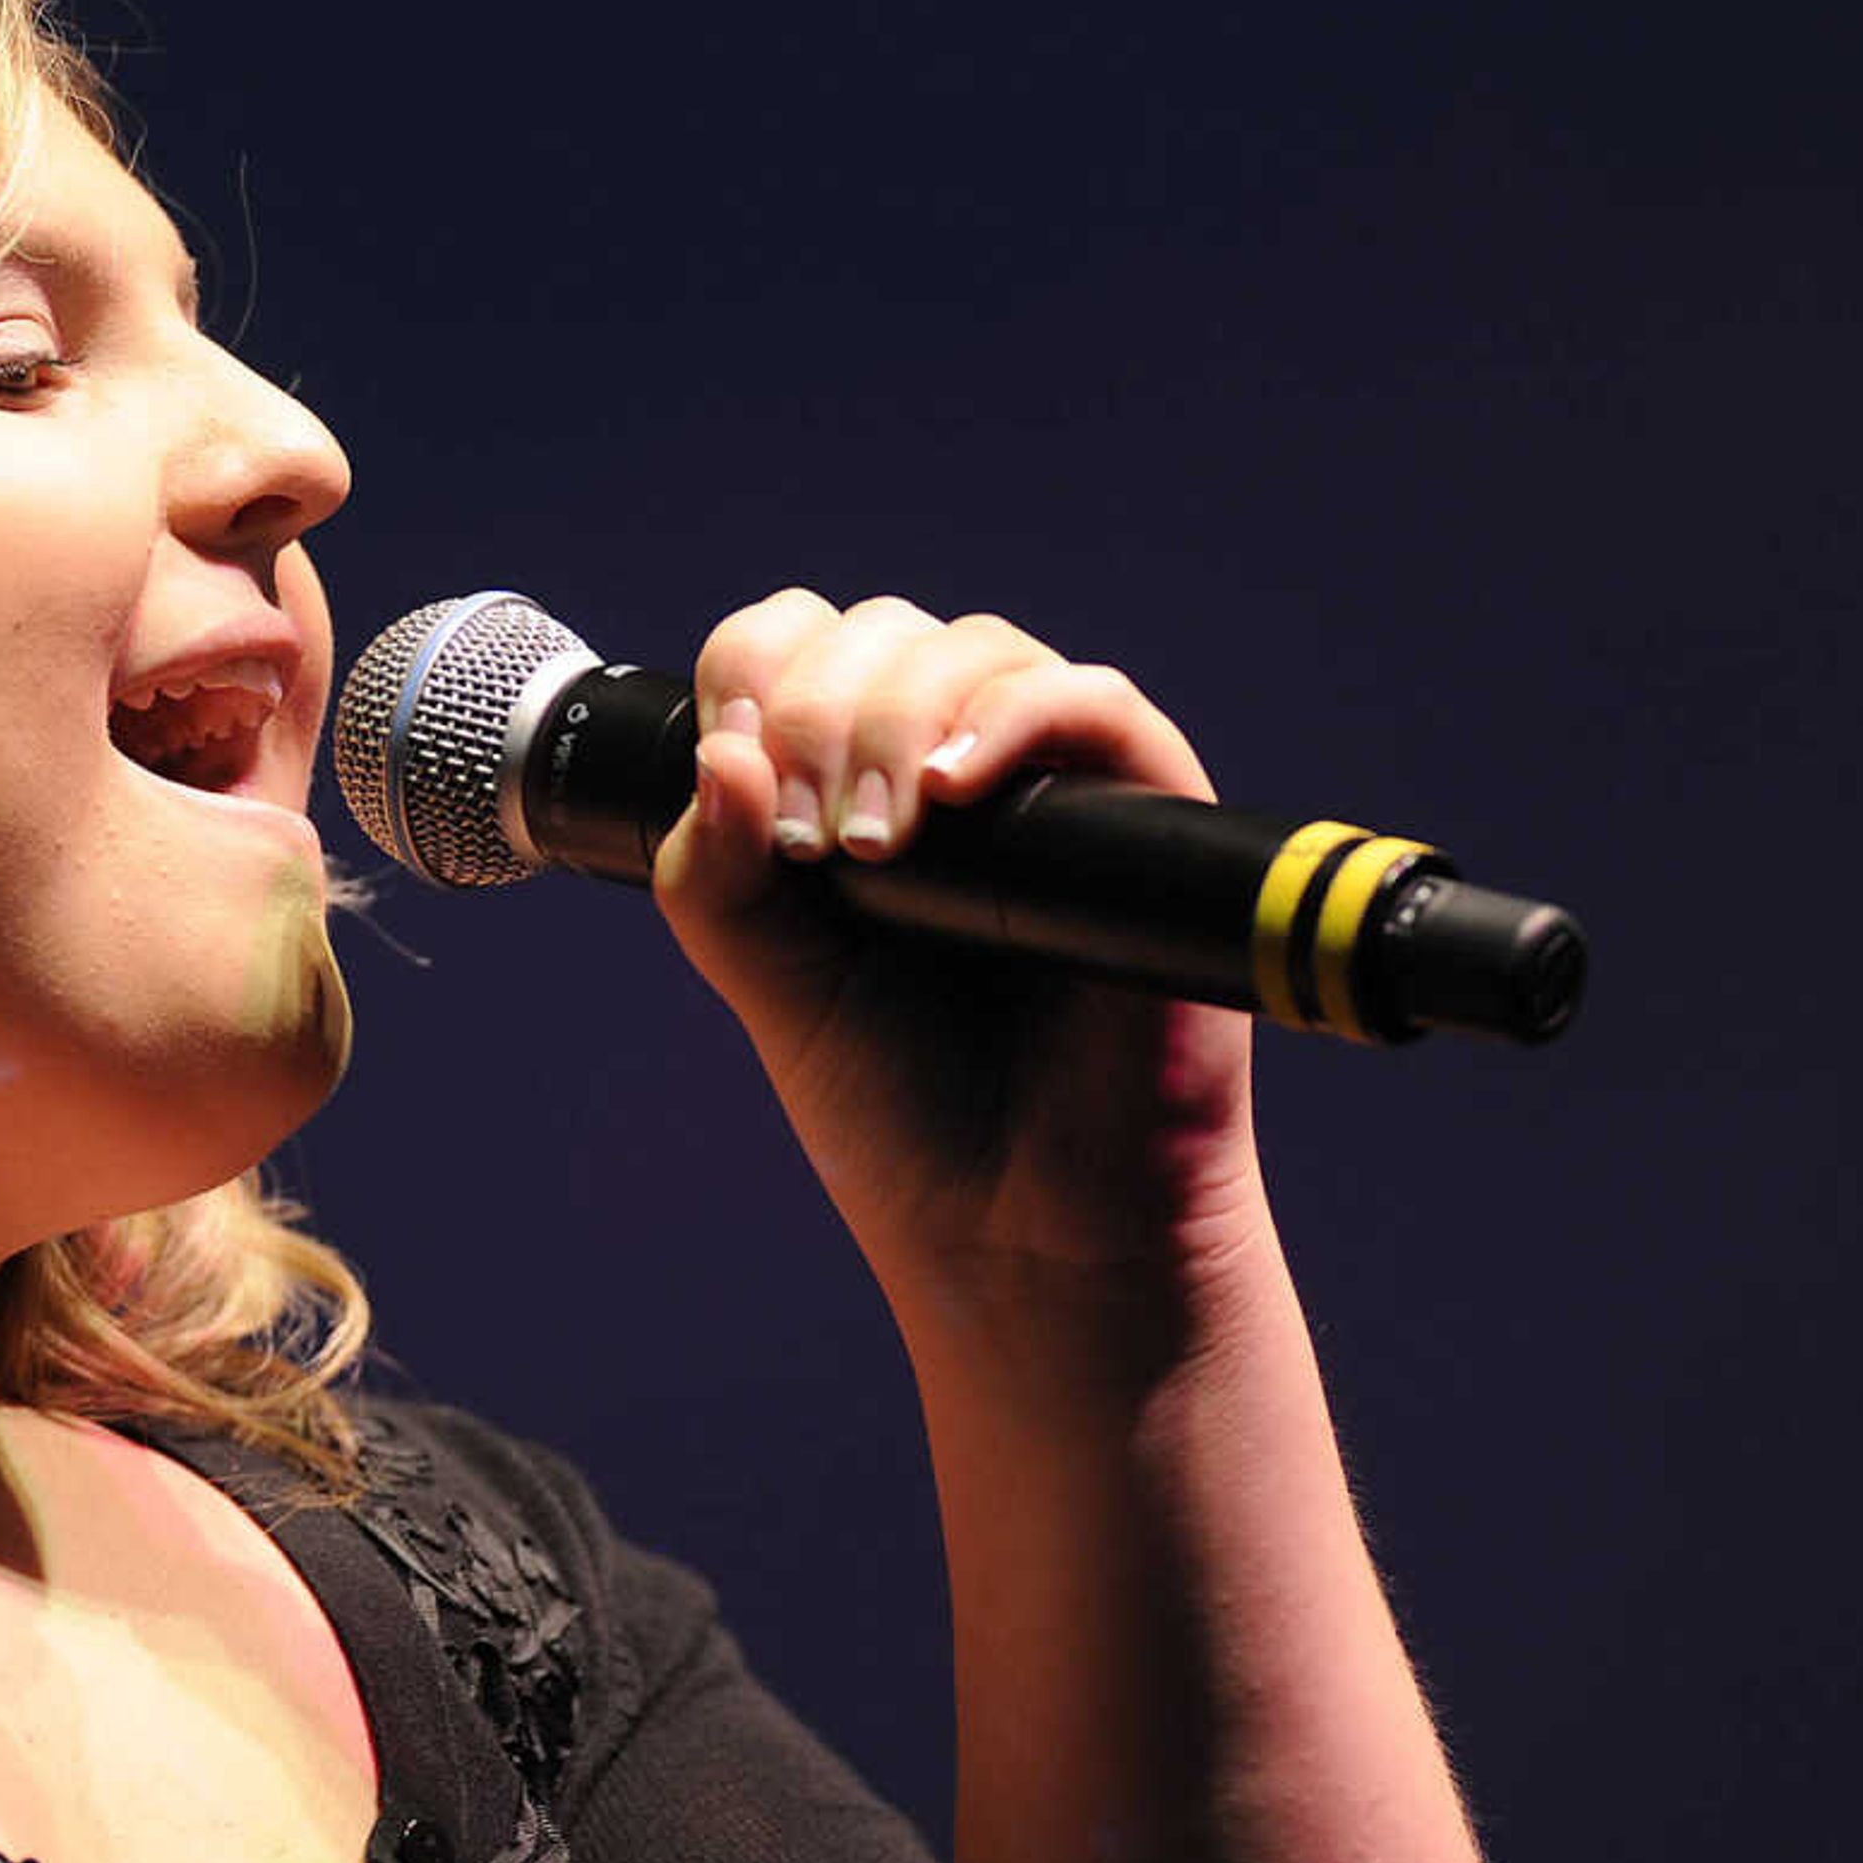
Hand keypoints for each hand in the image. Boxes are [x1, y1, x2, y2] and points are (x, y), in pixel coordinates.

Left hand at [650, 590, 1266, 1313]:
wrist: (1022, 1228)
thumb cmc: (903, 1113)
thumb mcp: (770, 985)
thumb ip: (715, 879)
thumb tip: (719, 754)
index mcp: (857, 785)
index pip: (801, 647)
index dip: (756, 673)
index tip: (734, 770)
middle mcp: (955, 767)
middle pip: (880, 634)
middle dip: (816, 712)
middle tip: (809, 842)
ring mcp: (1053, 784)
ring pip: (976, 652)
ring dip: (897, 720)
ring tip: (869, 844)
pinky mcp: (1147, 817)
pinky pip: (1095, 702)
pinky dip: (1014, 717)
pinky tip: (952, 789)